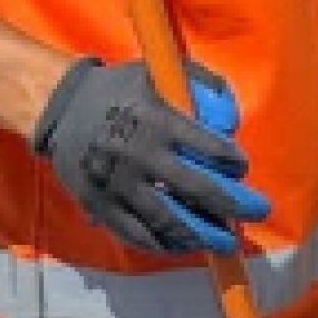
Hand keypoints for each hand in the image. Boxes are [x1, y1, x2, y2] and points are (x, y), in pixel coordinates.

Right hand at [32, 59, 270, 257]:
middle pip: (194, 189)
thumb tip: (232, 119)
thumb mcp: (160, 70)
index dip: (232, 161)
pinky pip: (134, 234)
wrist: (59, 107)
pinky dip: (162, 244)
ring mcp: (117, 185)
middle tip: (258, 211)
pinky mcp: (99, 206)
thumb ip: (202, 85)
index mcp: (157, 120)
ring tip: (224, 241)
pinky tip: (183, 247)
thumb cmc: (119, 87)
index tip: (243, 168)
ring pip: (166, 220)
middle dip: (231, 203)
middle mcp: (139, 156)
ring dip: (201, 233)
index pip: (207, 147)